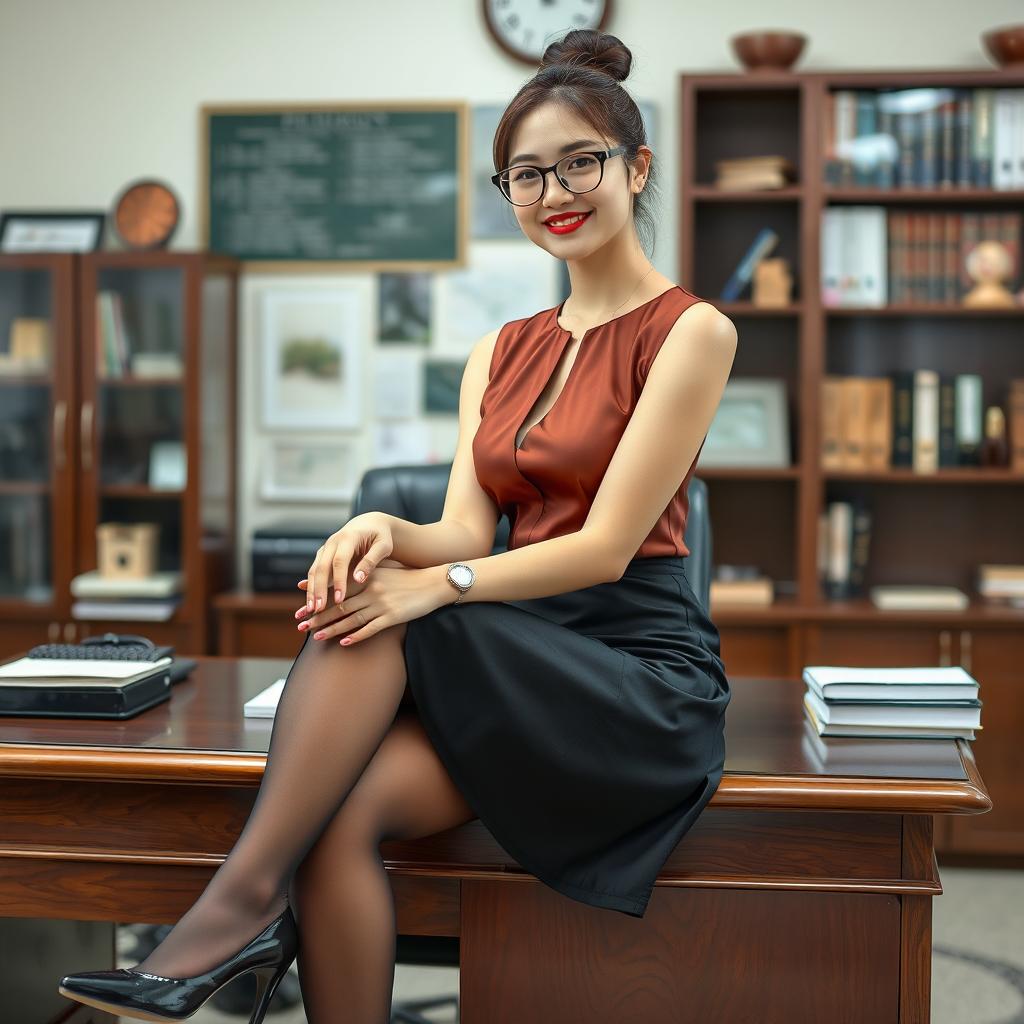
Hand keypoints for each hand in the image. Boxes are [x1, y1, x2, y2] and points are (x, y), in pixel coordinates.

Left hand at [294, 565, 447, 645]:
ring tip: (316, 637)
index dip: (318, 598)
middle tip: (300, 625)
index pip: (336, 589)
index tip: (300, 605)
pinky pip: (371, 629)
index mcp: (367, 577)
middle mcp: (371, 590)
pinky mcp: (393, 617)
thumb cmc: (406, 577)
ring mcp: (382, 604)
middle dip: (318, 616)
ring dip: (332, 628)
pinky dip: (357, 636)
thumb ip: (362, 574)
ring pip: (351, 618)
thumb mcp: (383, 571)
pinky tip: (344, 642)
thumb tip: (341, 579)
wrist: (433, 583)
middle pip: (339, 605)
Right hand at [300, 512, 394, 614]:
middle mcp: (333, 542)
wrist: (370, 523)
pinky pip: (315, 571)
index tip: (339, 600)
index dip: (338, 581)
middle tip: (318, 609)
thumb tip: (358, 579)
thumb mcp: (383, 546)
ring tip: (312, 610)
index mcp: (349, 537)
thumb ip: (371, 561)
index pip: (340, 561)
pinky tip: (311, 601)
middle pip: (321, 567)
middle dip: (318, 589)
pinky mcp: (323, 555)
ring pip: (314, 570)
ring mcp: (326, 548)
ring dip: (311, 590)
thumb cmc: (381, 536)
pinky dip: (311, 586)